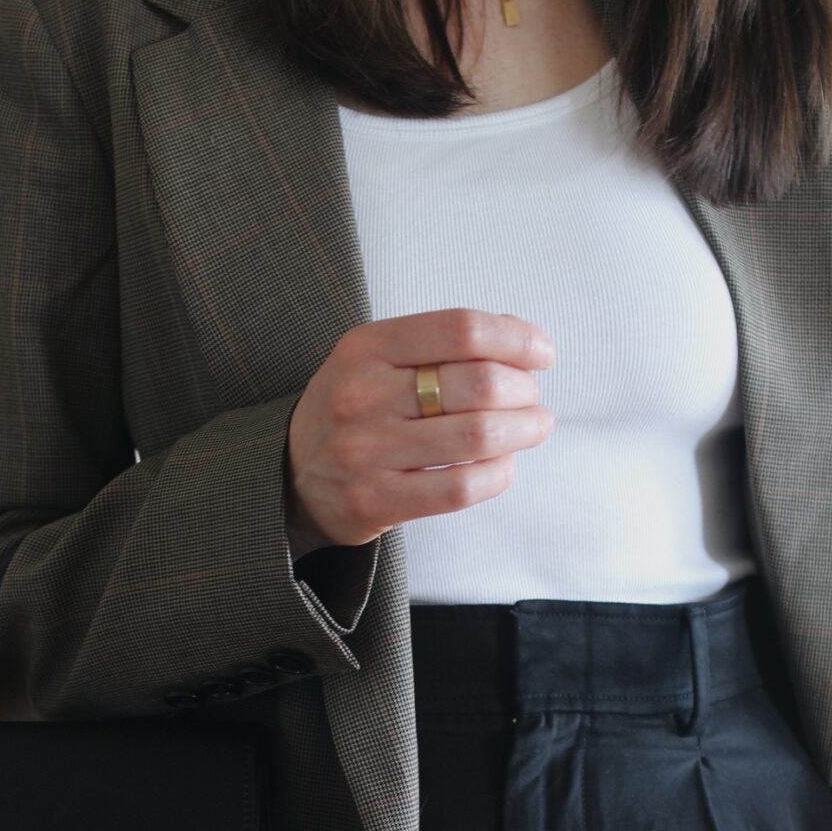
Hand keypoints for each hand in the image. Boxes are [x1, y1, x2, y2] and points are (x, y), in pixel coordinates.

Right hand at [285, 308, 556, 552]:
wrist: (290, 475)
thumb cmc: (352, 410)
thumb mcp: (376, 358)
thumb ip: (441, 343)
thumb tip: (519, 337)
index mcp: (366, 347)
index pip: (461, 330)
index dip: (516, 340)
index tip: (541, 354)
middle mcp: (362, 395)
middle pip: (478, 383)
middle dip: (524, 390)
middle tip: (531, 398)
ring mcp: (366, 451)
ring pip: (478, 436)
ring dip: (523, 430)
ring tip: (532, 427)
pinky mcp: (375, 500)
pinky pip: (460, 488)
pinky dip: (497, 475)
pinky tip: (502, 465)